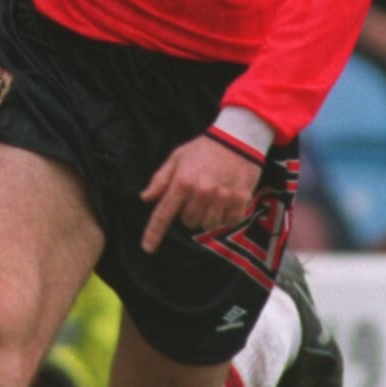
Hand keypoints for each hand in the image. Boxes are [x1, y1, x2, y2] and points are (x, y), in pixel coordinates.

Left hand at [139, 133, 258, 253]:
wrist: (238, 138)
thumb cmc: (203, 148)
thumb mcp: (177, 158)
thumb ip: (160, 179)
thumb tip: (145, 198)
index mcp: (182, 181)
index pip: (164, 213)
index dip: (154, 232)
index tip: (147, 248)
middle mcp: (201, 192)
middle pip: (188, 222)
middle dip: (189, 213)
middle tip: (196, 196)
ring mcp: (222, 197)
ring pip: (208, 224)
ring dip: (208, 216)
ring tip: (213, 197)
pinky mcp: (240, 199)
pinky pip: (229, 222)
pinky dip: (226, 216)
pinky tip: (226, 201)